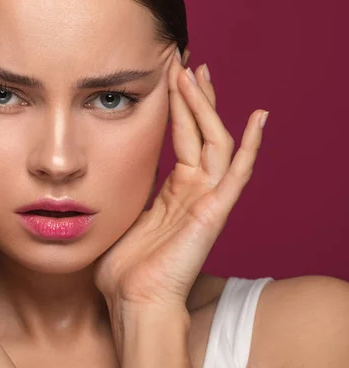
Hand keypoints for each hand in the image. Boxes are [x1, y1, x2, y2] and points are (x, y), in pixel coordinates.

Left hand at [94, 48, 267, 310]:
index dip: (179, 109)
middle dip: (194, 98)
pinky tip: (258, 118)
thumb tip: (109, 175)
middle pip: (202, 134)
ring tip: (196, 74)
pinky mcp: (214, 213)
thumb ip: (128, 194)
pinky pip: (237, 174)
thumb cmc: (124, 270)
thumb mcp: (123, 219)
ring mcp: (207, 201)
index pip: (182, 140)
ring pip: (215, 143)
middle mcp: (194, 192)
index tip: (172, 80)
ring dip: (206, 108)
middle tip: (188, 65)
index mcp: (174, 193)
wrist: (134, 302)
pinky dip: (250, 146)